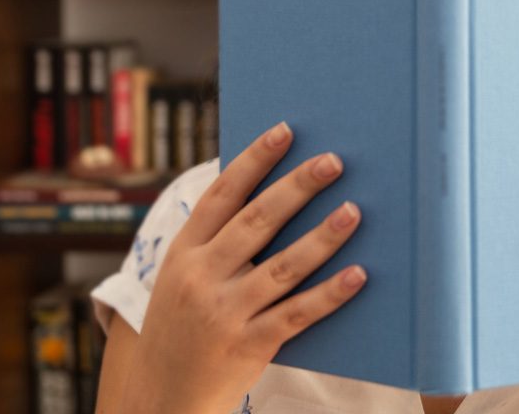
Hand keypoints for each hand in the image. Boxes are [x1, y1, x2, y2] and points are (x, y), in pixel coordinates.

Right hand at [120, 122, 366, 413]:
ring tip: (354, 210)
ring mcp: (225, 312)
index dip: (254, 161)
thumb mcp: (180, 277)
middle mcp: (202, 277)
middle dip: (297, 187)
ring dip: (323, 235)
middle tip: (333, 161)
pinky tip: (358, 274)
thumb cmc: (182, 325)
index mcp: (184, 252)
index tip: (285, 131)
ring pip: (283, 266)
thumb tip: (272, 193)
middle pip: (257, 222)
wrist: (161, 397)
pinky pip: (297, 314)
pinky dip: (329, 293)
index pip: (222, 195)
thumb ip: (216, 241)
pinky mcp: (249, 345)